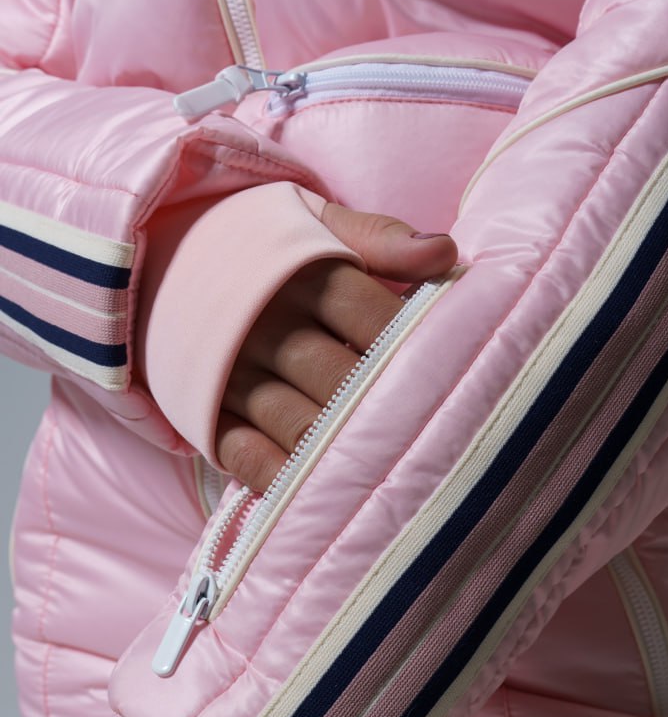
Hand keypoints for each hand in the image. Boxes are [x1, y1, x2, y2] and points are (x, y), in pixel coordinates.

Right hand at [215, 204, 457, 489]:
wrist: (165, 263)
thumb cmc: (270, 253)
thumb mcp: (317, 227)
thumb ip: (382, 238)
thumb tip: (446, 253)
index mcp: (297, 270)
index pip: (363, 308)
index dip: (408, 341)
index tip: (452, 368)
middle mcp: (262, 323)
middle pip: (336, 375)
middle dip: (386, 405)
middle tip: (438, 435)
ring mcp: (230, 373)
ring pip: (299, 423)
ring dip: (346, 450)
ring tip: (397, 470)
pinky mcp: (205, 413)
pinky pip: (246, 455)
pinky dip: (286, 477)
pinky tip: (324, 489)